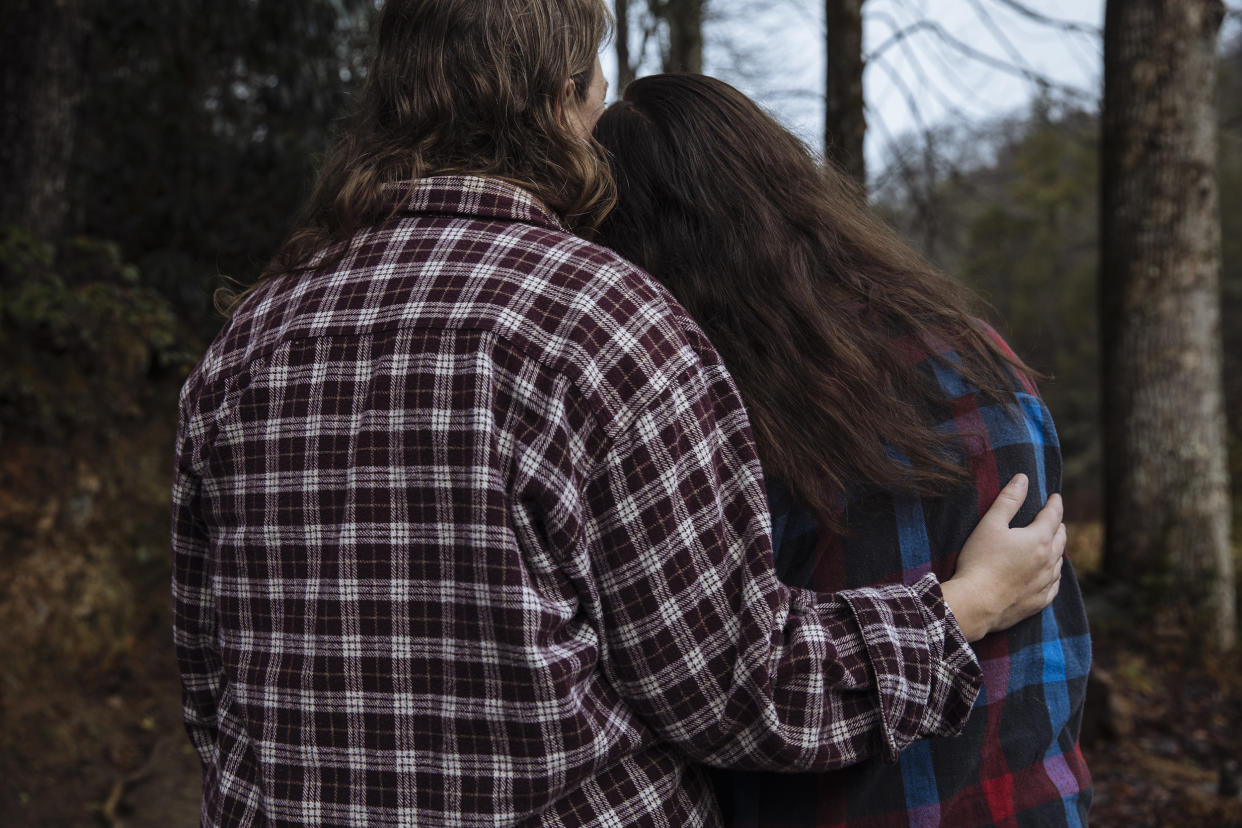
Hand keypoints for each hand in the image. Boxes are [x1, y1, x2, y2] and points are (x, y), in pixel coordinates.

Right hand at [940, 474, 1065, 641]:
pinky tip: (1050, 574)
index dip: (1054, 504)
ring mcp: (1045, 583)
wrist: (976, 603)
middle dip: (1058, 526)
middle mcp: (1048, 561)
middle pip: (1060, 538)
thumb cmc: (980, 561)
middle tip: (1055, 519)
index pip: (1053, 516)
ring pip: (1059, 562)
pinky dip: (1054, 574)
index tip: (1055, 496)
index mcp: (1038, 539)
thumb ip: (1008, 500)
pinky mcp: (1039, 602)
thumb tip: (1023, 479)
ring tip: (1053, 544)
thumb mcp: (990, 525)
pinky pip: (1054, 585)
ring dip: (1057, 549)